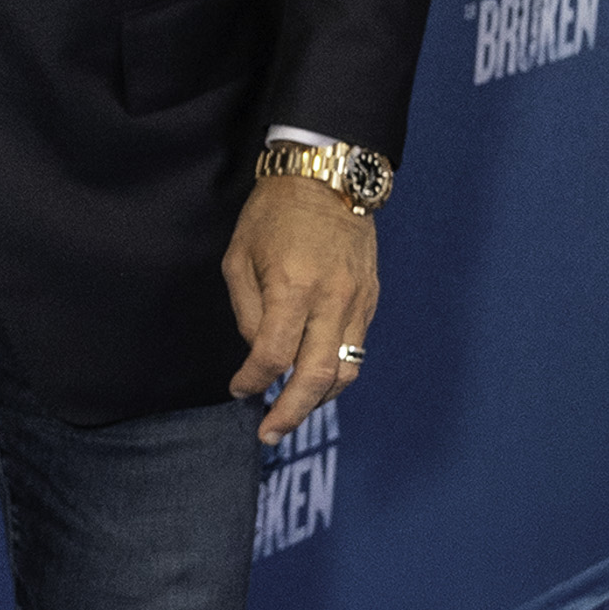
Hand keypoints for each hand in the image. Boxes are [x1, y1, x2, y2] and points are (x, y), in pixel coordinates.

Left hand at [222, 177, 377, 445]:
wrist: (329, 176)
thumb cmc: (274, 213)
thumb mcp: (240, 256)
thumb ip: (248, 310)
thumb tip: (257, 353)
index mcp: (292, 287)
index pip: (272, 355)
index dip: (251, 380)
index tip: (238, 389)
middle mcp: (331, 299)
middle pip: (316, 376)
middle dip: (291, 412)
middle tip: (269, 433)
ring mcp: (357, 301)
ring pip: (345, 370)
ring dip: (319, 400)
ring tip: (293, 412)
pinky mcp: (371, 299)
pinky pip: (356, 348)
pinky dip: (335, 372)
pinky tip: (314, 379)